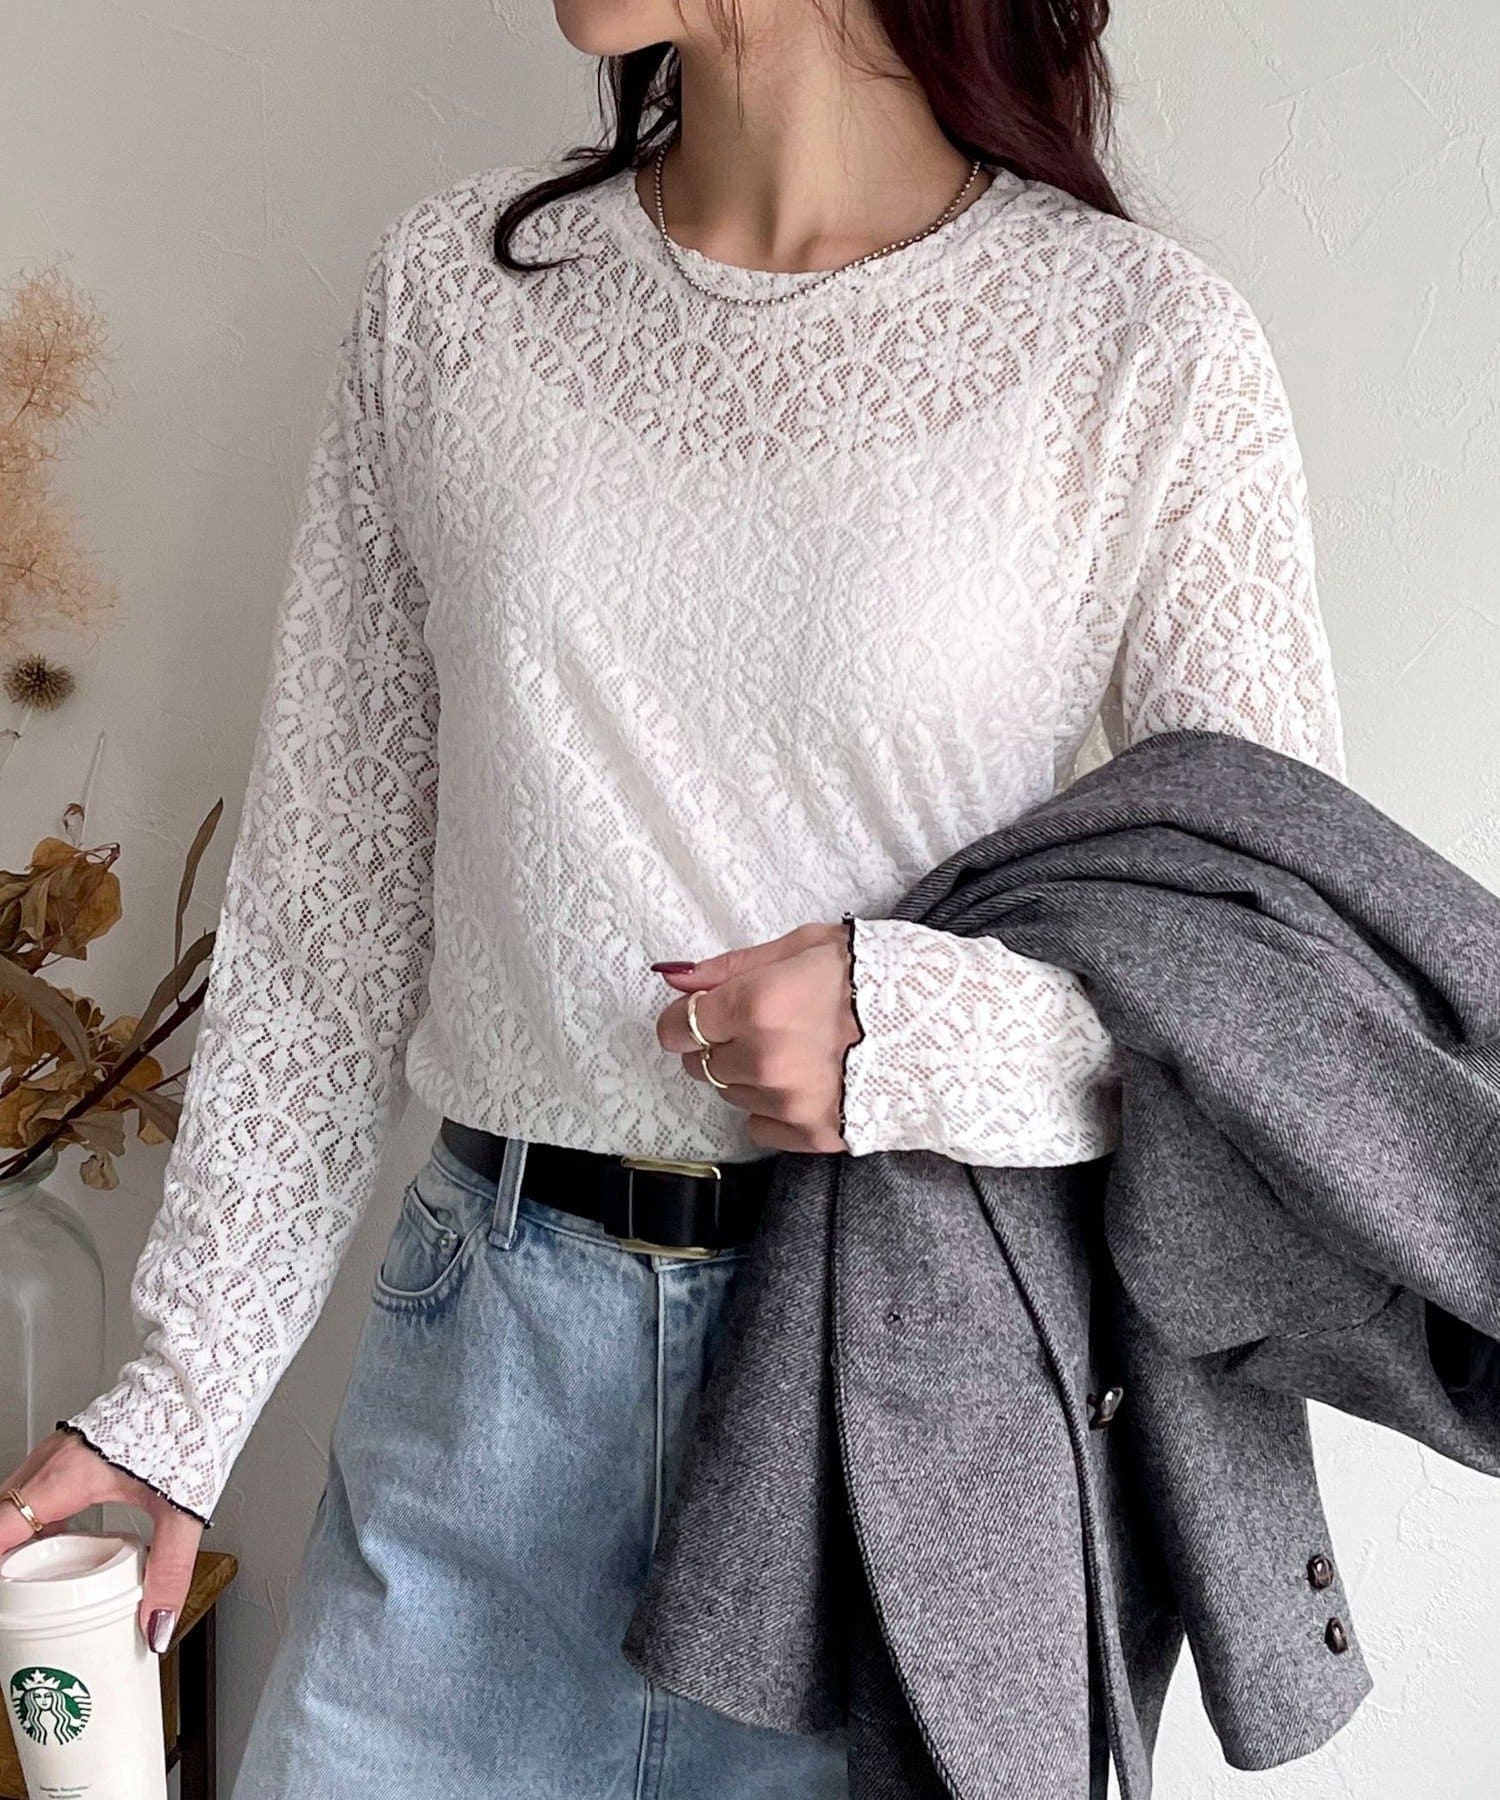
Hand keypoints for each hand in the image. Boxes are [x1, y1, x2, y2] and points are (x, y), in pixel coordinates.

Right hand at [0, 1430, 203, 1654]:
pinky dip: (34, 1513)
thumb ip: (170, 1572)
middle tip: (18, 1588)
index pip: (2, 1526)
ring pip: (15, 1497)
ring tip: (33, 1571)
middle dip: (6, 1554)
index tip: (4, 1587)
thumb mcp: (183, 1513)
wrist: (204, 1383)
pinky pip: (34, 1483)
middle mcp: (56, 1459)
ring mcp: (62, 1448)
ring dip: (16, 1532)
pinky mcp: (74, 1444)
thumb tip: (157, 1622)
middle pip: (3, 1513)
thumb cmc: (192, 1429)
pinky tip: (61, 1534)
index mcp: (69, 1476)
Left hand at [653, 921, 860, 1152]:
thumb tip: (676, 977)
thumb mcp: (805, 947)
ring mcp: (788, 1103)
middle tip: (766, 1025)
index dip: (684, 1018)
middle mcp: (764, 1060)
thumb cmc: (878, 976)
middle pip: (702, 1063)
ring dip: (750, 1075)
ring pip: (732, 1094)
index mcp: (757, 1005)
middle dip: (720, 1045)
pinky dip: (774, 1108)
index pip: (679, 1026)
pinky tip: (809, 1082)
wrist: (948, 1030)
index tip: (702, 1013)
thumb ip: (732, 966)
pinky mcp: (812, 1135)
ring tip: (797, 1051)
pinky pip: (761, 1126)